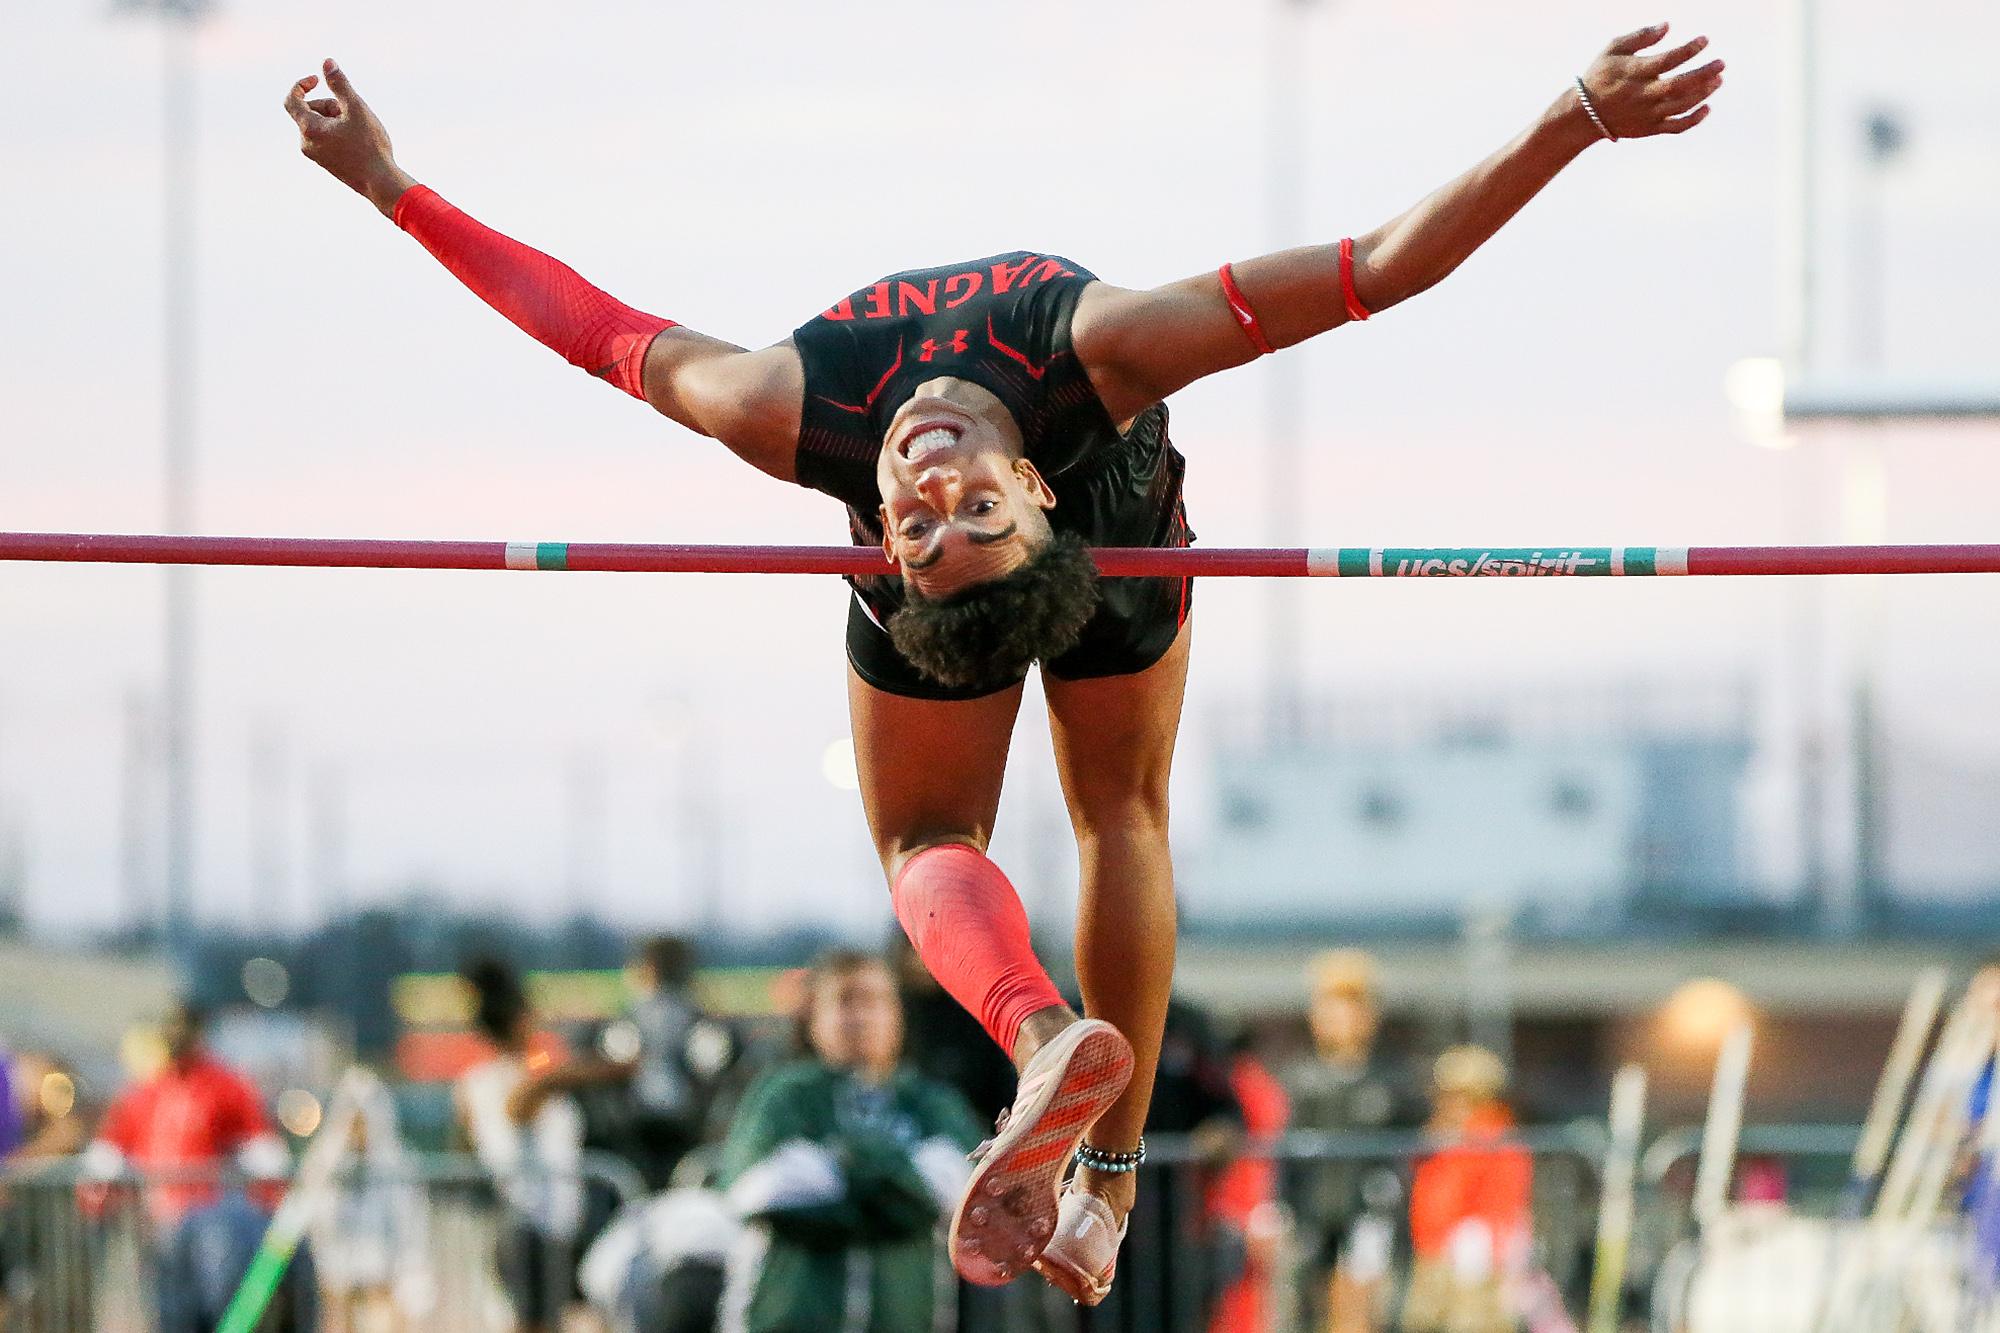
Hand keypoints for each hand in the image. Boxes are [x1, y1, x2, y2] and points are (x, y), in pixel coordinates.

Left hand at [282, 58, 412, 214]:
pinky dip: (338, 132)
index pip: (292, 99)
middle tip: (353, 113)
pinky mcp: (325, 163)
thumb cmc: (370, 146)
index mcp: (309, 128)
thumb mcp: (356, 108)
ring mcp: (315, 155)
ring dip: (336, 119)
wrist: (380, 182)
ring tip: (358, 129)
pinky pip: (325, 138)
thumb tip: (326, 63)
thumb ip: (340, 84)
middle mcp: (306, 143)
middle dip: (330, 105)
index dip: (302, 85)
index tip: (318, 79)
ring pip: (320, 125)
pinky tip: (358, 141)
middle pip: (311, 111)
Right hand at [1578, 23, 1723, 138]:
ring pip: (1682, 105)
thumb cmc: (1600, 76)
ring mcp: (1647, 114)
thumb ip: (1641, 36)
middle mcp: (1643, 95)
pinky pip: (1677, 127)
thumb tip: (1667, 26)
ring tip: (1718, 80)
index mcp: (1635, 73)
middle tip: (1721, 64)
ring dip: (1703, 93)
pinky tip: (1707, 108)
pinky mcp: (1649, 129)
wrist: (1583, 114)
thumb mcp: (1613, 49)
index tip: (1704, 40)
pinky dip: (1694, 119)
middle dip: (1704, 74)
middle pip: (1680, 85)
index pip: (1668, 60)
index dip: (1690, 49)